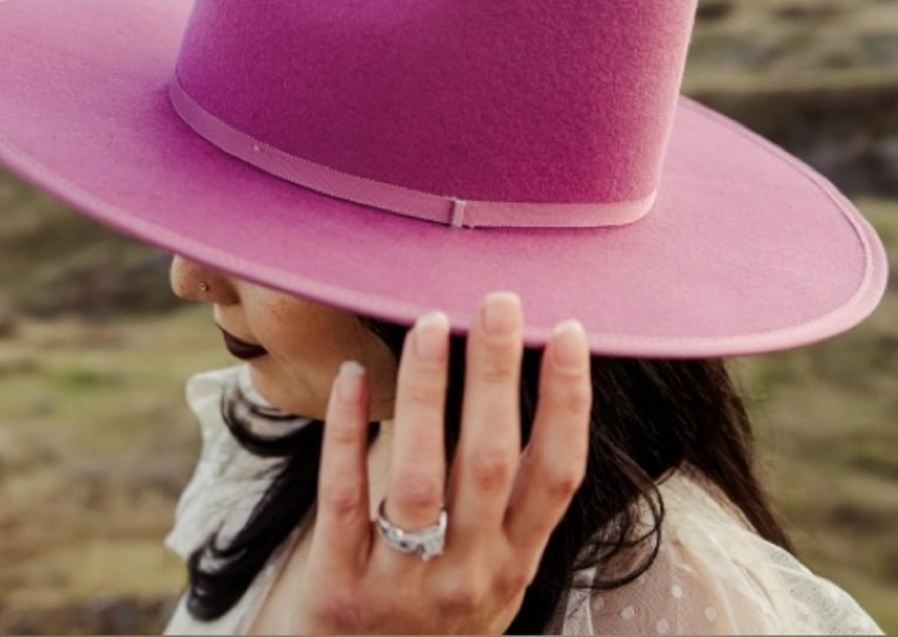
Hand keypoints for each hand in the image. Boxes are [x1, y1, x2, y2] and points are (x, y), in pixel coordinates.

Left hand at [293, 292, 591, 634]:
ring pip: (420, 476)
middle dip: (498, 375)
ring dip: (427, 393)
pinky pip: (344, 497)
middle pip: (492, 462)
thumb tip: (512, 389)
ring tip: (430, 323)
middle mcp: (468, 575)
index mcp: (513, 562)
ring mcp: (403, 586)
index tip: (568, 332)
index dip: (568, 401)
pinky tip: (352, 376)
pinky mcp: (339, 587)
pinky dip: (348, 432)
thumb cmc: (424, 611)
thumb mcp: (484, 570)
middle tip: (499, 302)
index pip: (557, 475)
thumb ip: (501, 504)